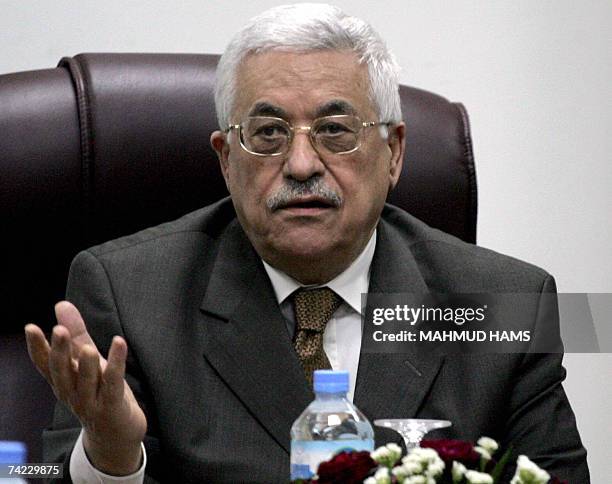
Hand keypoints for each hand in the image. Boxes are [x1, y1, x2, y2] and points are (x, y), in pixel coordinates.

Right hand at [25, 301, 146, 474]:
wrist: (116, 432)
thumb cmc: (99, 391)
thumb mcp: (87, 359)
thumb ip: (76, 332)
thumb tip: (61, 304)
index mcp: (63, 381)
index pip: (46, 364)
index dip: (37, 347)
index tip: (31, 328)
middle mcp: (72, 393)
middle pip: (62, 372)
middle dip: (60, 352)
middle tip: (58, 331)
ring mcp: (90, 402)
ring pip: (86, 382)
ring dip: (86, 364)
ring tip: (87, 347)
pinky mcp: (111, 406)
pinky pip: (113, 384)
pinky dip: (116, 364)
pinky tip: (119, 343)